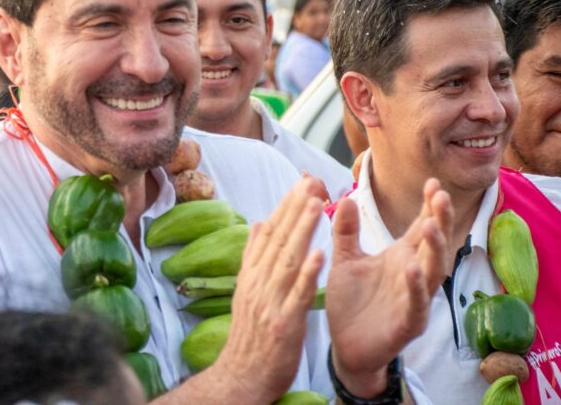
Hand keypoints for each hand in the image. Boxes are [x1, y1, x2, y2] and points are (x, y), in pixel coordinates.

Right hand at [209, 176, 328, 401]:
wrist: (240, 378)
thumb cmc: (249, 336)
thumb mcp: (246, 292)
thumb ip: (253, 258)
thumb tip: (256, 223)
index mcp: (251, 274)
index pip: (268, 232)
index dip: (285, 206)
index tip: (301, 182)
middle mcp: (257, 283)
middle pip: (278, 239)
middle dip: (296, 208)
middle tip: (312, 181)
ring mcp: (269, 302)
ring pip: (287, 260)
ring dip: (302, 231)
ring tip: (317, 204)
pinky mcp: (283, 324)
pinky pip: (297, 295)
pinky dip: (307, 274)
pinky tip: (320, 254)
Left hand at [326, 178, 452, 396]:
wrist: (344, 345)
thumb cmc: (351, 301)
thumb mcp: (345, 260)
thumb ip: (346, 231)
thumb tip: (347, 197)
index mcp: (401, 257)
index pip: (422, 227)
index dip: (430, 206)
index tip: (433, 183)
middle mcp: (413, 274)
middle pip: (434, 245)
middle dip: (440, 220)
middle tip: (441, 196)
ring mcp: (413, 299)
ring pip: (433, 272)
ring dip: (434, 250)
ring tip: (431, 227)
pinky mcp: (407, 324)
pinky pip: (416, 304)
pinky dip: (416, 288)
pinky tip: (412, 269)